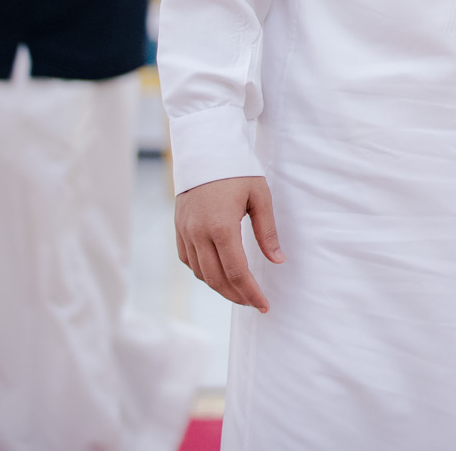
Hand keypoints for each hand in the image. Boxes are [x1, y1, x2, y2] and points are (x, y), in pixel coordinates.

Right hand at [174, 176, 283, 311]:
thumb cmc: (238, 172)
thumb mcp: (261, 197)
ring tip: (241, 292)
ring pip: (200, 273)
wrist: (206, 151)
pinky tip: (219, 274)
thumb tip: (277, 261)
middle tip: (255, 303)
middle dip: (237, 295)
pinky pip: (188, 261)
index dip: (251, 292)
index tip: (264, 305)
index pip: (237, 272)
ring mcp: (184, 233)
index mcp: (221, 227)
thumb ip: (267, 232)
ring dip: (220, 287)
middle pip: (216, 278)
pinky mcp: (178, 229)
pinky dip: (203, 273)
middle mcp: (198, 234)